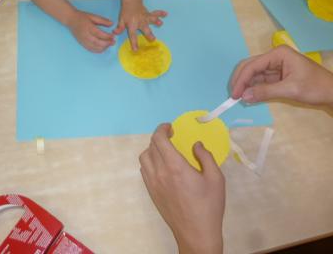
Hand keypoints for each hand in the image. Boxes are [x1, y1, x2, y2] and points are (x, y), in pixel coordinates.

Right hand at [67, 10, 114, 52]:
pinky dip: (97, 50)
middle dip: (107, 43)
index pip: (99, 34)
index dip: (107, 36)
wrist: (70, 19)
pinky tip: (102, 48)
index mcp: (88, 27)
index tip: (113, 36)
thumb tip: (112, 24)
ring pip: (94, 48)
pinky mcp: (82, 43)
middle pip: (97, 42)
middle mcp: (85, 35)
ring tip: (109, 44)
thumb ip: (102, 20)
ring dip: (103, 48)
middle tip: (113, 42)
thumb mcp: (92, 16)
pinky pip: (90, 49)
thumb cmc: (81, 17)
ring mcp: (83, 40)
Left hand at [113, 0, 166, 50]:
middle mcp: (140, 22)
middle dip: (149, 34)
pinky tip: (166, 14)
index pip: (133, 35)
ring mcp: (145, 17)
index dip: (134, 43)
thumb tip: (115, 33)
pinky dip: (160, 13)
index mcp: (132, 25)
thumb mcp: (121, 20)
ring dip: (156, 22)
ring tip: (160, 24)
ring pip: (151, 20)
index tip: (136, 50)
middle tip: (153, 39)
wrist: (131, 2)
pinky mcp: (149, 14)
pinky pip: (155, 13)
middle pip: (145, 29)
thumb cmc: (126, 12)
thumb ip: (119, 28)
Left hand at [139, 123, 224, 253]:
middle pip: (151, 146)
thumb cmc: (209, 205)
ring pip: (144, 157)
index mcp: (175, 166)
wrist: (196, 232)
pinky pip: (144, 170)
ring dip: (153, 149)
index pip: (159, 139)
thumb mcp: (216, 178)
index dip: (162, 129)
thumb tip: (196, 144)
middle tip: (172, 137)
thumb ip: (205, 157)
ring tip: (166, 151)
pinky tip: (162, 166)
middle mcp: (159, 172)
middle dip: (160, 137)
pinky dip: (150, 162)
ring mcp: (152, 183)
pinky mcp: (151, 192)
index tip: (171, 127)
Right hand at [230, 45, 332, 106]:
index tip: (235, 95)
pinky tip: (248, 96)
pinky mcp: (277, 75)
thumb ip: (265, 92)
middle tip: (233, 96)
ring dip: (246, 85)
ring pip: (253, 74)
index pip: (253, 65)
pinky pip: (260, 80)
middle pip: (250, 66)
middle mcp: (275, 57)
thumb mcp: (290, 90)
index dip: (241, 80)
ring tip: (239, 98)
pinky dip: (253, 88)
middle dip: (240, 80)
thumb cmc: (315, 87)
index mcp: (278, 54)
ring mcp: (275, 66)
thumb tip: (244, 97)